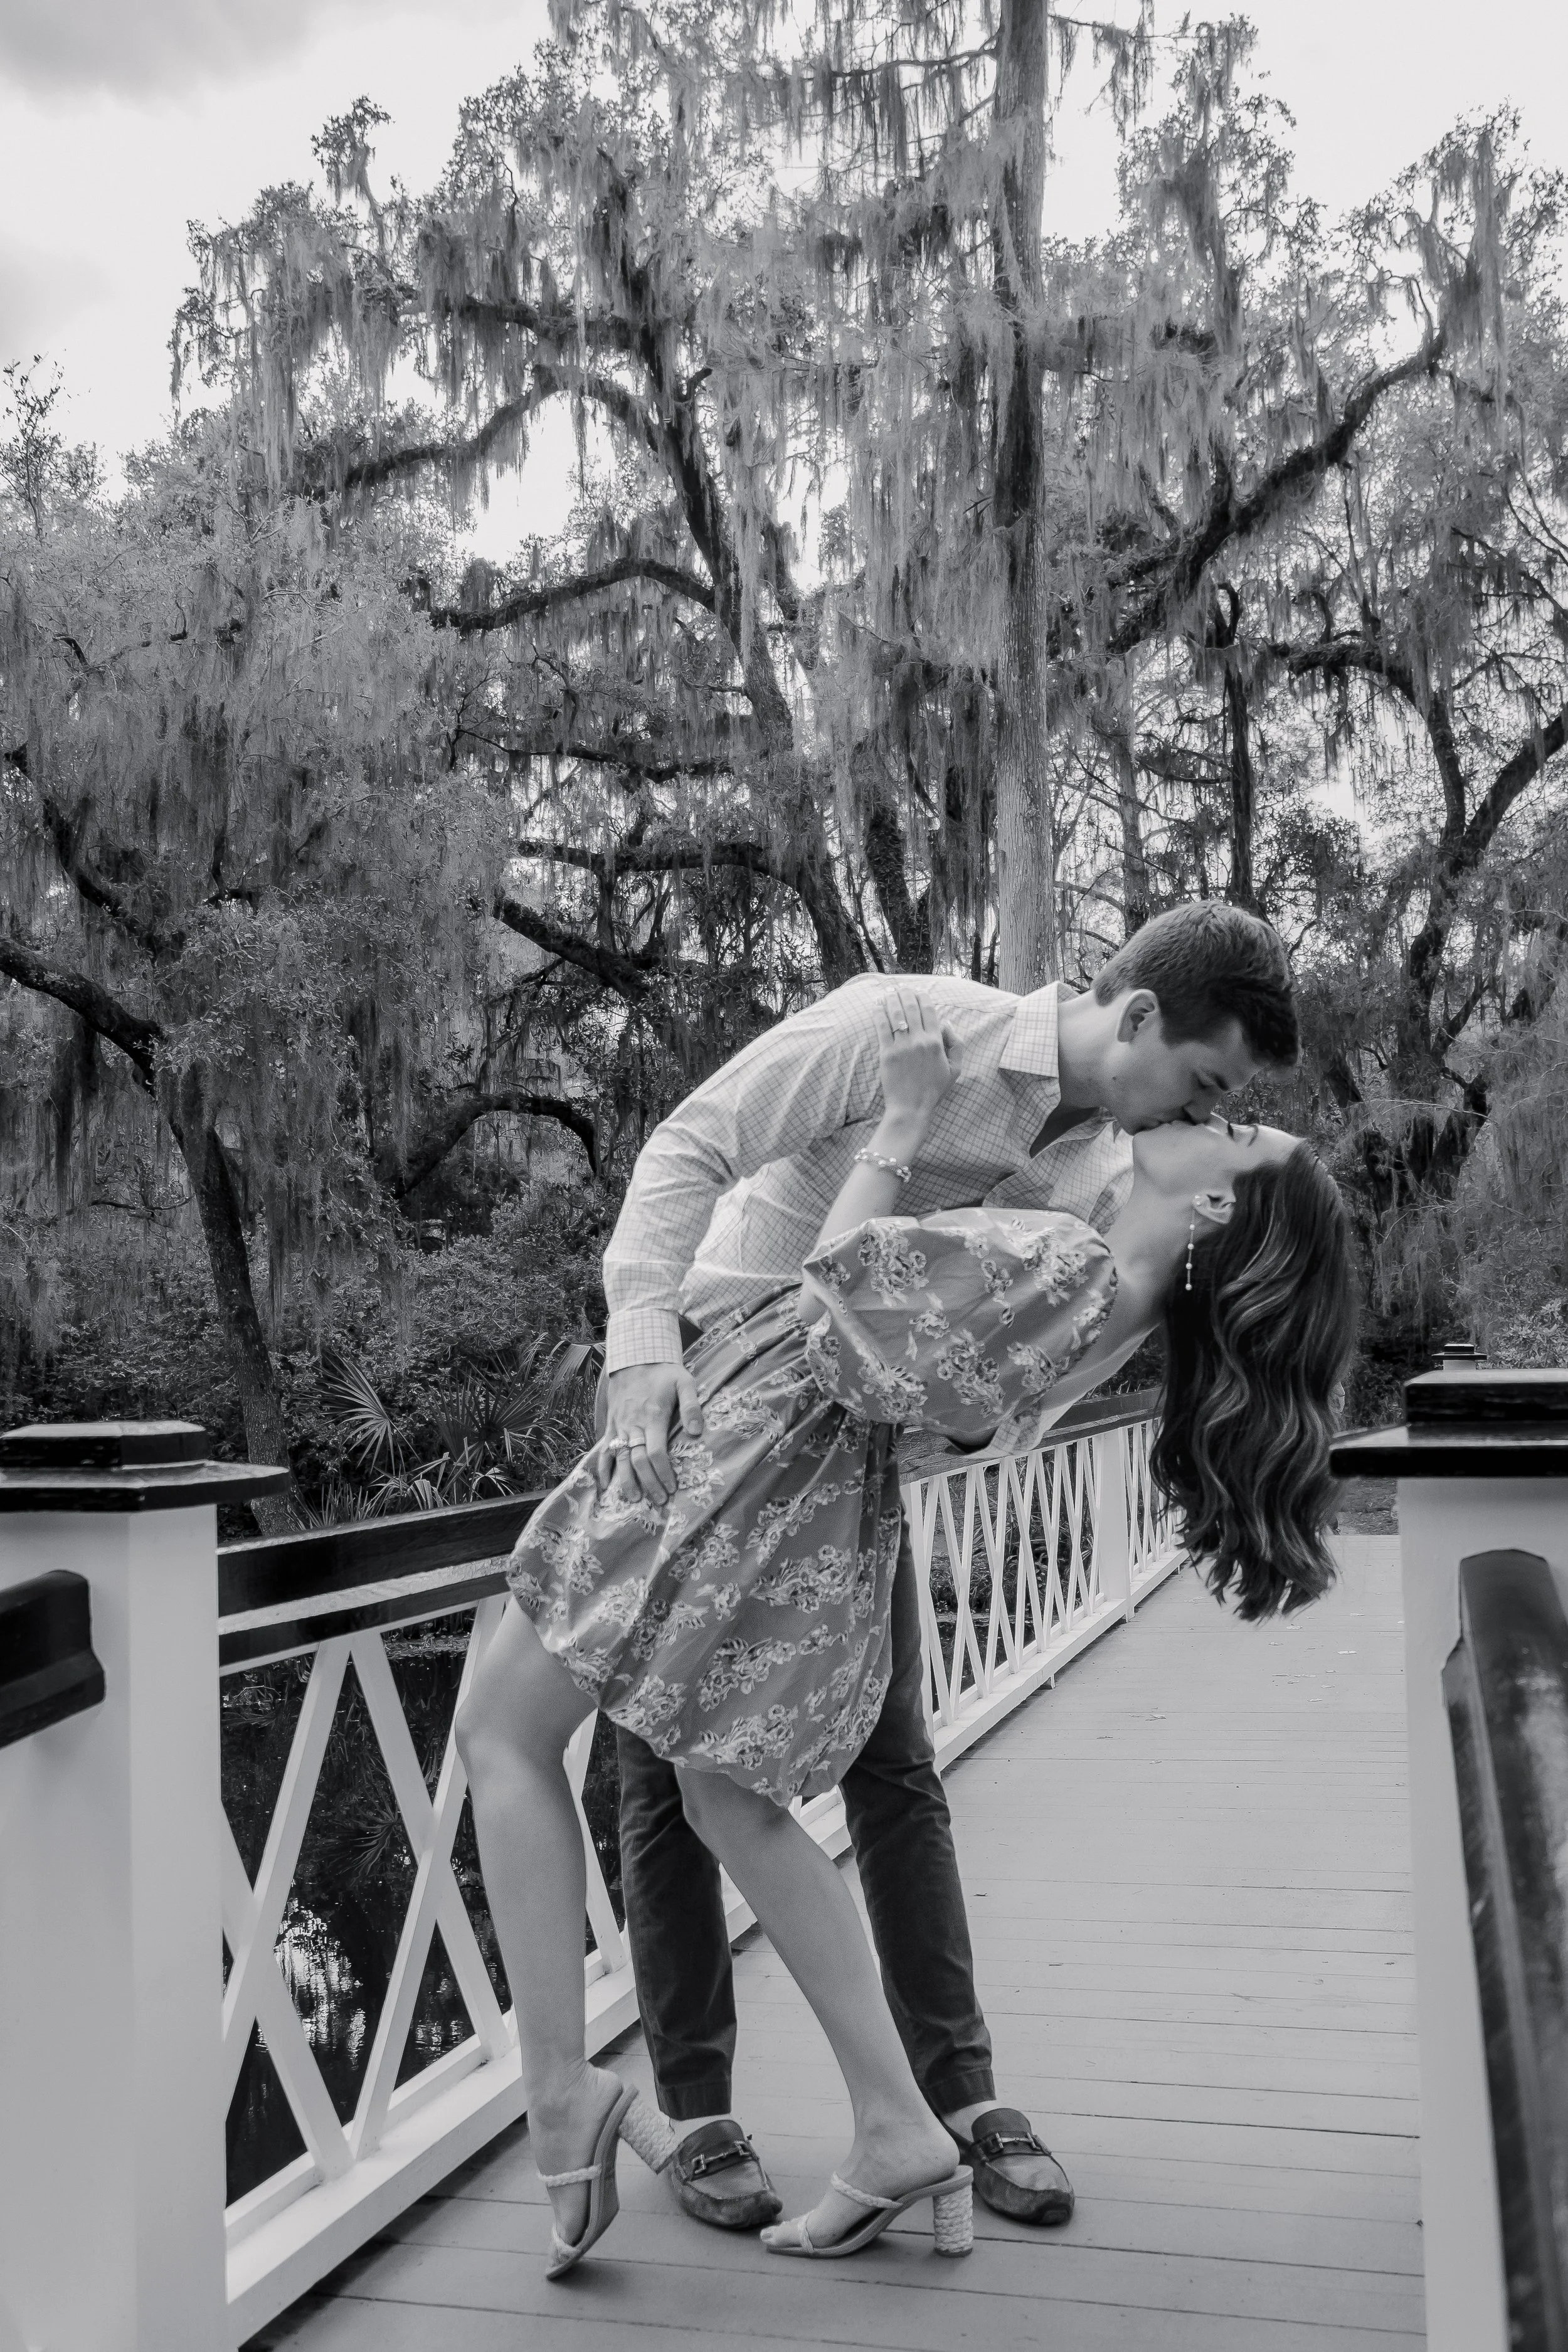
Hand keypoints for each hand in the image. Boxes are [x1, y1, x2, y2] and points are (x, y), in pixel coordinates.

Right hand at [590, 1360, 705, 1506]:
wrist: (635, 1358)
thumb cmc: (663, 1373)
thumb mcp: (684, 1382)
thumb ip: (691, 1406)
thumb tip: (697, 1432)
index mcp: (653, 1417)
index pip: (656, 1452)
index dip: (663, 1473)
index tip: (671, 1488)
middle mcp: (633, 1424)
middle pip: (637, 1460)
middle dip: (648, 1483)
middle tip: (658, 1501)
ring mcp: (619, 1425)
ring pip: (619, 1458)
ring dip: (625, 1480)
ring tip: (632, 1499)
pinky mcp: (611, 1424)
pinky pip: (604, 1448)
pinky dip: (603, 1467)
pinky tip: (605, 1484)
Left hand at [875, 989, 962, 1133]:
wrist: (911, 1107)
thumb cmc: (934, 1089)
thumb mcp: (955, 1068)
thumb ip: (955, 1043)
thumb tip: (946, 1022)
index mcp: (936, 1042)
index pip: (929, 1010)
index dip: (923, 996)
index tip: (918, 990)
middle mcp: (919, 1041)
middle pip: (910, 1008)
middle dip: (905, 993)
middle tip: (901, 987)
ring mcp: (901, 1047)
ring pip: (895, 1014)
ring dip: (891, 999)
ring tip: (888, 992)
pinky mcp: (886, 1054)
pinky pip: (881, 1028)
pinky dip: (878, 1014)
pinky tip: (877, 1005)